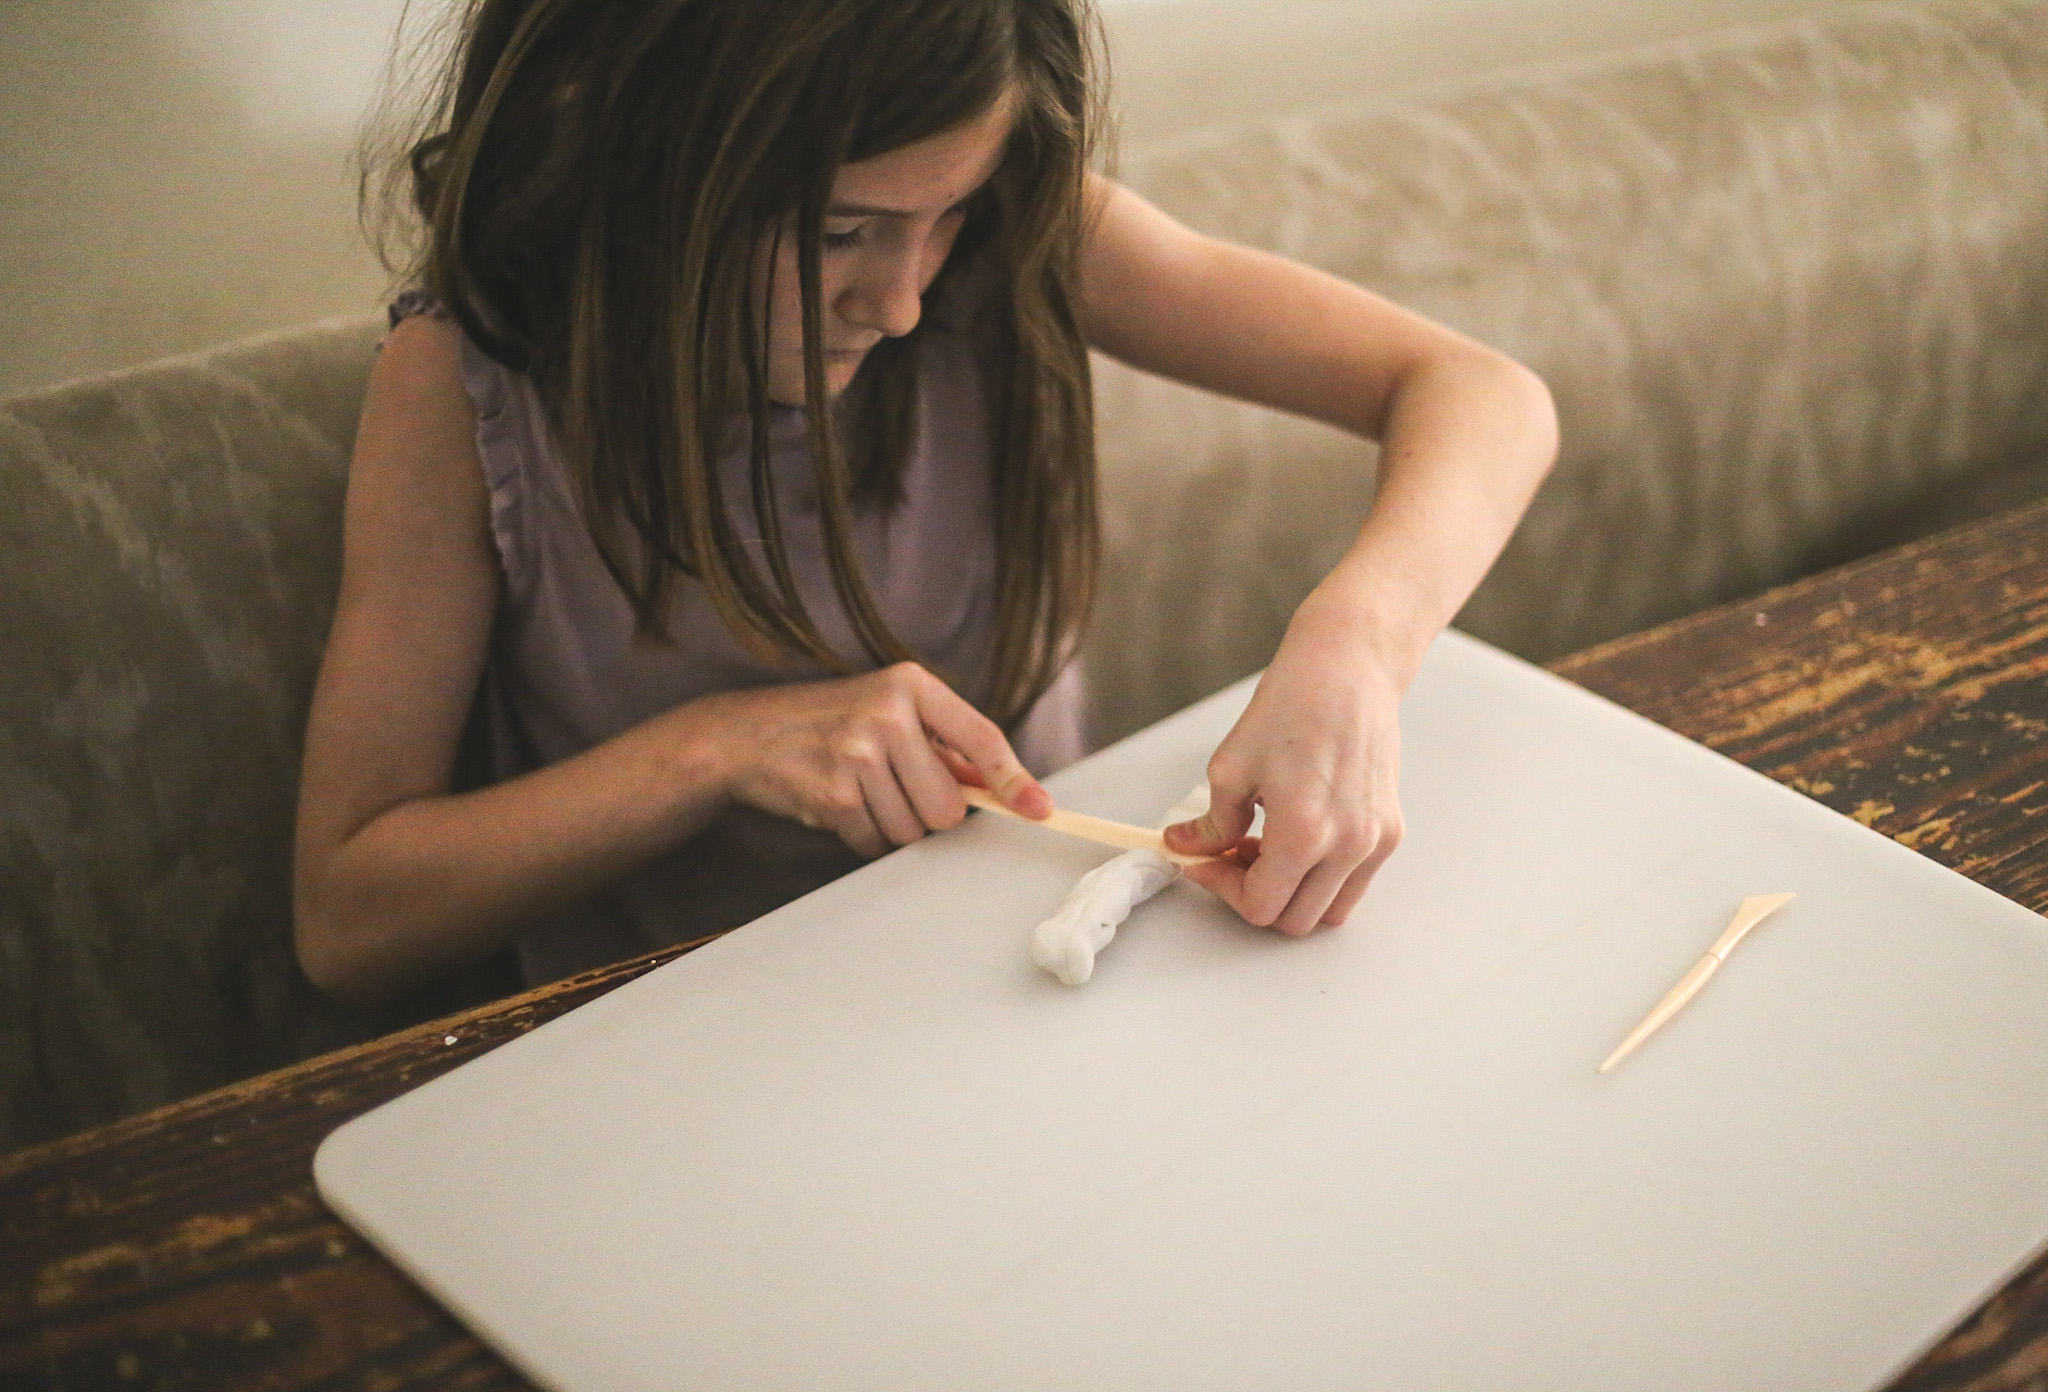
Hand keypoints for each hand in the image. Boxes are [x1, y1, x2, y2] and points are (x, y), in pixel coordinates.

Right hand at [703, 662, 1049, 857]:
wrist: (747, 735)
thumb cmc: (830, 723)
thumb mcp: (887, 711)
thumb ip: (943, 745)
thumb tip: (1004, 788)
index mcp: (911, 684)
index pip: (982, 738)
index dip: (1015, 780)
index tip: (1040, 809)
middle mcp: (887, 713)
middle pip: (949, 806)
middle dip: (929, 813)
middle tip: (896, 788)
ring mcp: (858, 754)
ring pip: (912, 831)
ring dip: (891, 826)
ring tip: (860, 791)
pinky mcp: (833, 795)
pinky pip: (874, 842)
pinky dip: (862, 836)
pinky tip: (838, 804)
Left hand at [1164, 597, 1406, 935]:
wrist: (1347, 671)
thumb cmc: (1291, 707)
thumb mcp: (1230, 768)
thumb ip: (1211, 825)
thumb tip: (1187, 848)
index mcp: (1303, 834)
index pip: (1259, 906)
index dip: (1222, 890)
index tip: (1203, 864)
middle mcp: (1347, 846)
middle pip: (1294, 920)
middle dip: (1255, 896)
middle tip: (1230, 858)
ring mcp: (1375, 842)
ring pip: (1329, 910)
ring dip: (1292, 893)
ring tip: (1265, 849)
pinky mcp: (1391, 830)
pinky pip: (1353, 881)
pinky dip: (1322, 877)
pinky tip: (1297, 837)